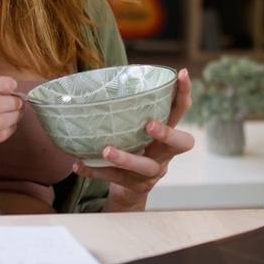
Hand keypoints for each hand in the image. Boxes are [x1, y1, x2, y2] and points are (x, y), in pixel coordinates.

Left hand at [73, 68, 194, 210]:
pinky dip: (96, 171)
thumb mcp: (136, 131)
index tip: (181, 73)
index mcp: (167, 133)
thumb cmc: (133, 149)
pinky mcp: (137, 187)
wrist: (129, 190)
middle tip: (150, 125)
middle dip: (167, 134)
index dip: (184, 93)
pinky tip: (79, 165)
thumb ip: (129, 113)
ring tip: (106, 150)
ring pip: (144, 166)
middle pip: (180, 144)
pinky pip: (116, 179)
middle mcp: (165, 153)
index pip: (180, 110)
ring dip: (125, 157)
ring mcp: (153, 172)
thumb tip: (101, 81)